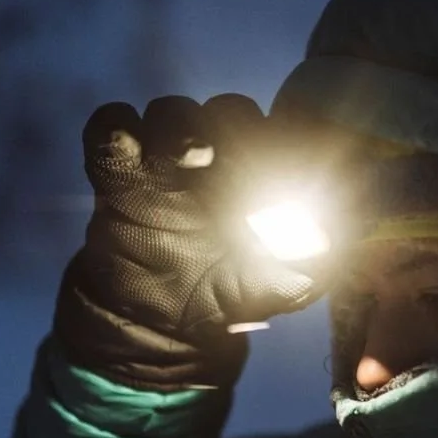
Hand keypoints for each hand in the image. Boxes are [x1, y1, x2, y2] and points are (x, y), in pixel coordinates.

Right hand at [54, 94, 324, 387]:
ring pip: (173, 111)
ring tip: (191, 158)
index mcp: (261, 176)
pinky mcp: (118, 173)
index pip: (280, 131)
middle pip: (228, 111)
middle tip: (238, 155)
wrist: (157, 326)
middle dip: (235, 124)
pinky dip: (116, 127)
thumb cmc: (227, 297)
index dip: (288, 135)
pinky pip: (110, 128)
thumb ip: (301, 272)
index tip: (290, 160)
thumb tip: (327, 248)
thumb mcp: (274, 292)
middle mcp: (216, 157)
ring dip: (181, 126)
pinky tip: (132, 154)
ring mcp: (164, 160)